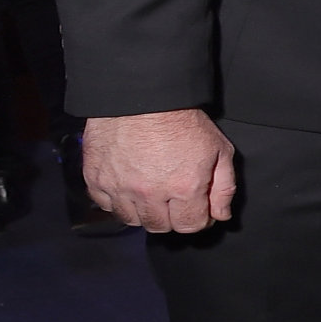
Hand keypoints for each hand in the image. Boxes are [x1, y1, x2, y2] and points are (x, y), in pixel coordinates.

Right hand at [83, 108, 236, 233]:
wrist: (141, 94)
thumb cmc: (182, 118)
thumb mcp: (219, 148)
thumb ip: (224, 186)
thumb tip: (221, 216)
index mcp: (184, 187)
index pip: (190, 226)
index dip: (198, 219)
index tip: (197, 208)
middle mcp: (150, 193)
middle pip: (159, 226)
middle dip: (171, 217)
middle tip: (173, 199)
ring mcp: (120, 188)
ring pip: (131, 220)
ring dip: (143, 212)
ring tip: (150, 193)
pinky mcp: (96, 179)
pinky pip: (105, 205)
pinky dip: (117, 201)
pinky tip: (127, 186)